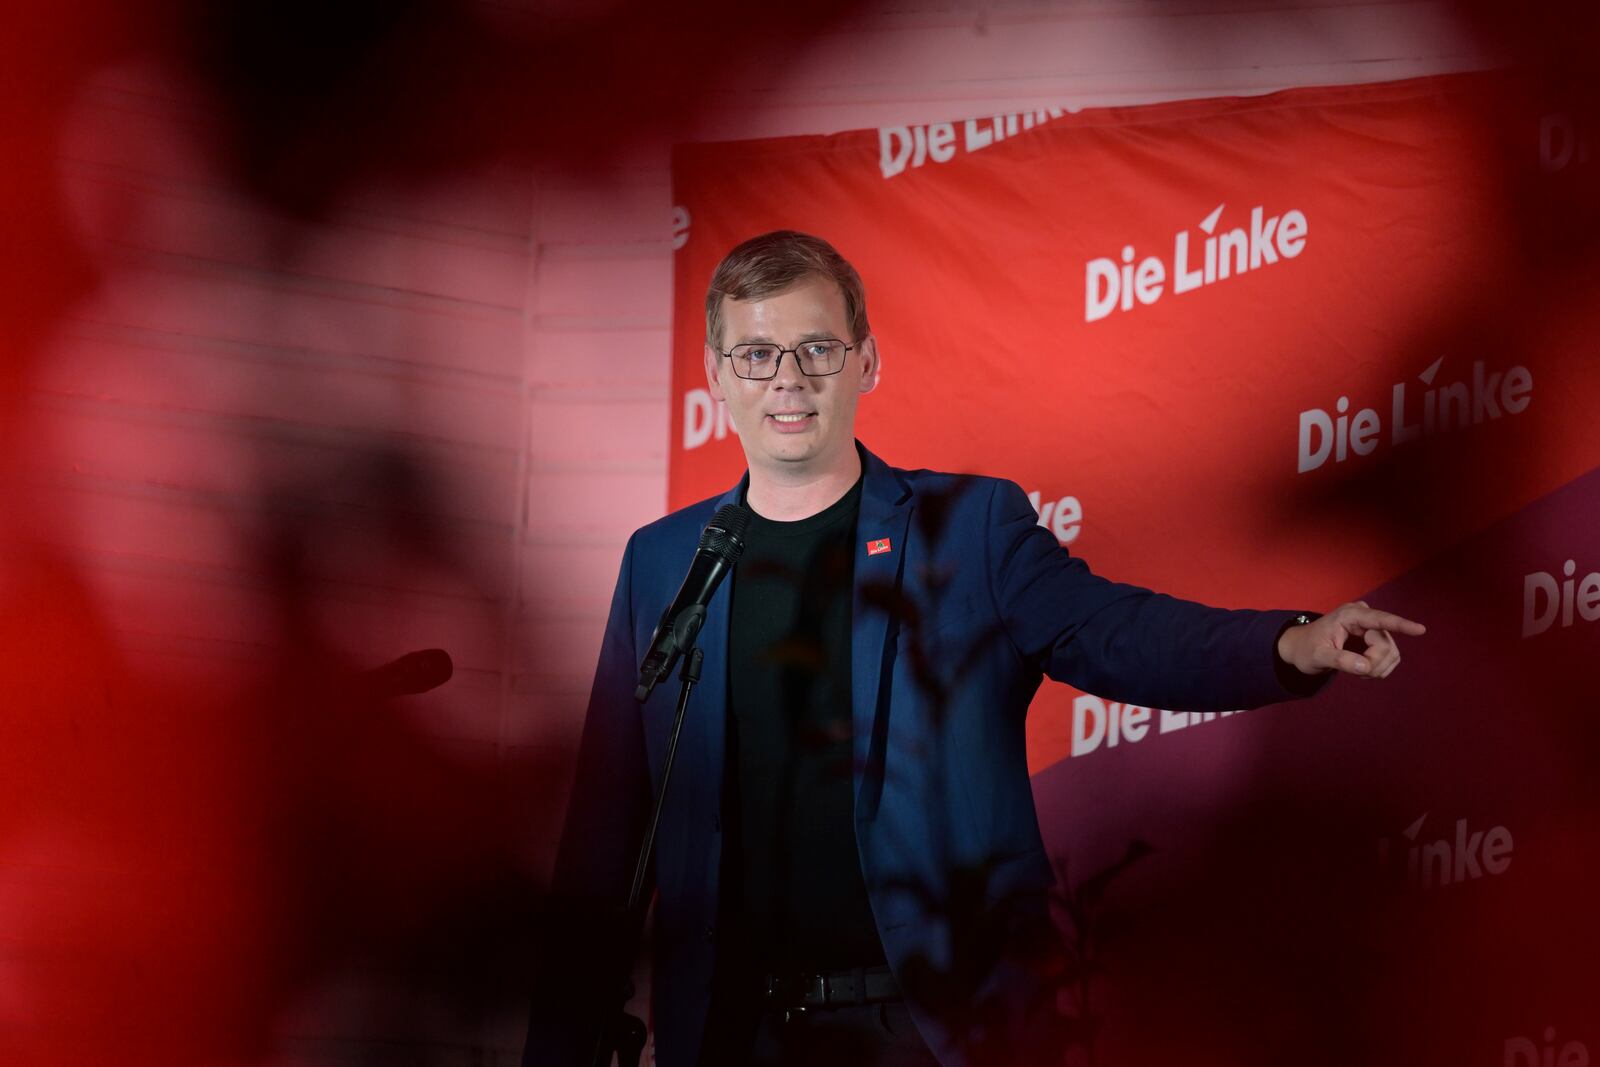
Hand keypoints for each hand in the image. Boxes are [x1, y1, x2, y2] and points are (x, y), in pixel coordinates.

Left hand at [1277, 601, 1425, 678]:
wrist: (1302, 648)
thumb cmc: (1306, 650)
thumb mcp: (1317, 657)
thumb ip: (1339, 660)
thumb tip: (1364, 667)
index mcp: (1349, 615)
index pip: (1379, 620)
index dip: (1401, 625)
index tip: (1420, 630)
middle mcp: (1364, 618)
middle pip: (1386, 645)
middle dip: (1374, 663)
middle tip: (1355, 671)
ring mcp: (1373, 628)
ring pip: (1391, 653)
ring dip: (1377, 668)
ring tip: (1356, 669)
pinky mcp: (1377, 639)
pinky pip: (1391, 658)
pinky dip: (1379, 668)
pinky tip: (1363, 668)